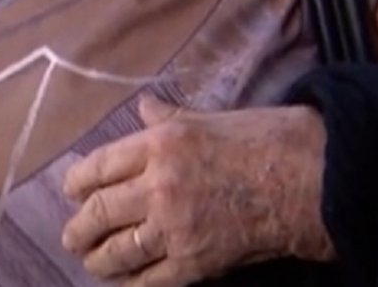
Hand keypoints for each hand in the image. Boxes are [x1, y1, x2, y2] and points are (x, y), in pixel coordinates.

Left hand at [61, 96, 334, 286]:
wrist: (307, 180)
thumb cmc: (259, 141)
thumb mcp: (204, 119)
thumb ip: (166, 119)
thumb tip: (144, 108)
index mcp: (157, 145)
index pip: (98, 167)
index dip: (76, 182)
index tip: (70, 191)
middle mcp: (157, 185)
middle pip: (99, 211)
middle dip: (79, 228)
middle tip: (71, 236)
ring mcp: (174, 226)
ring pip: (118, 249)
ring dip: (98, 259)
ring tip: (92, 261)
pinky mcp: (195, 260)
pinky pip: (150, 279)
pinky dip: (132, 284)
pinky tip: (124, 283)